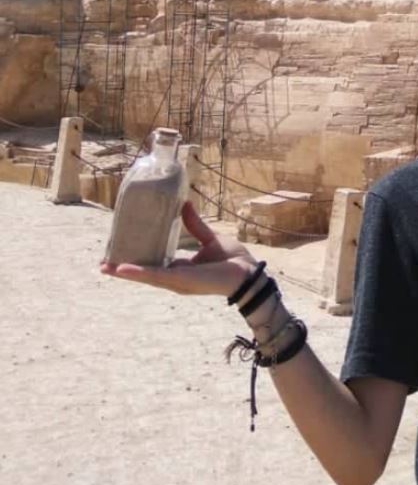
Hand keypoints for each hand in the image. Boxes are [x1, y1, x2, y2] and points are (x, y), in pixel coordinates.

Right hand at [100, 201, 256, 296]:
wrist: (248, 272)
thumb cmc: (233, 260)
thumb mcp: (209, 238)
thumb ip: (194, 225)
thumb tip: (184, 204)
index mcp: (180, 268)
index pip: (154, 264)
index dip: (137, 259)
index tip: (119, 253)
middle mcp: (175, 277)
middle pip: (144, 272)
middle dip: (123, 268)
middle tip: (102, 263)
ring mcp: (176, 280)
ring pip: (145, 275)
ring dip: (124, 271)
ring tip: (104, 267)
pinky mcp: (181, 280)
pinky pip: (155, 275)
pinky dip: (138, 272)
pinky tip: (121, 269)